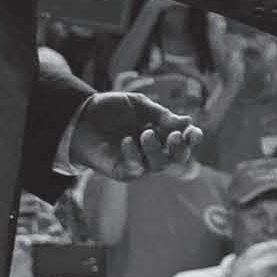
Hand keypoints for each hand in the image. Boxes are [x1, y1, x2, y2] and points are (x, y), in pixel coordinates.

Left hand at [69, 92, 201, 178]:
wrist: (81, 116)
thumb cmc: (112, 109)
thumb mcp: (139, 105)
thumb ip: (161, 115)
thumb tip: (188, 122)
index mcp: (162, 133)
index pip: (184, 140)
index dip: (192, 138)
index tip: (194, 132)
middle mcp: (154, 150)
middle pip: (177, 158)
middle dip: (180, 149)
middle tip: (175, 136)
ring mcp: (140, 162)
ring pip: (159, 166)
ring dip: (156, 150)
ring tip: (146, 133)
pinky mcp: (123, 171)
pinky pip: (135, 169)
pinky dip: (134, 155)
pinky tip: (127, 141)